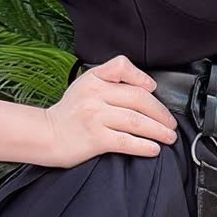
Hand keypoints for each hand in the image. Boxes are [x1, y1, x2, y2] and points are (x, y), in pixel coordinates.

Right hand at [41, 54, 178, 166]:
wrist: (46, 135)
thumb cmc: (68, 114)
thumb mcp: (83, 86)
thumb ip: (108, 82)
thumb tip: (144, 87)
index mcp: (93, 79)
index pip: (122, 67)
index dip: (142, 77)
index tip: (153, 88)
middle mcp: (95, 95)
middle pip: (138, 99)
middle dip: (160, 112)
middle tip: (170, 123)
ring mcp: (95, 116)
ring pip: (137, 121)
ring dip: (158, 130)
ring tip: (169, 137)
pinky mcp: (96, 138)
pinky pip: (127, 141)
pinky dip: (144, 146)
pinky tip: (154, 149)